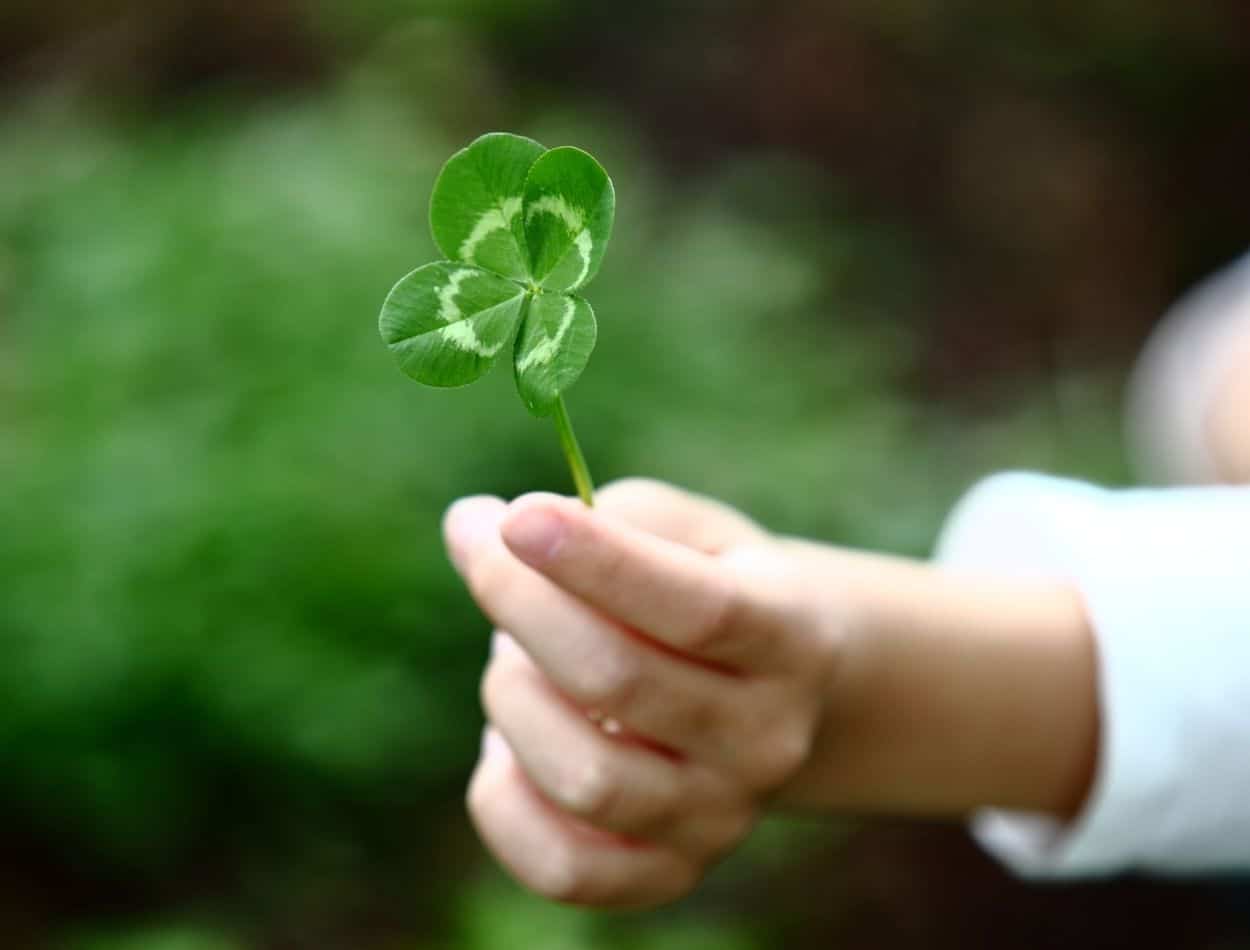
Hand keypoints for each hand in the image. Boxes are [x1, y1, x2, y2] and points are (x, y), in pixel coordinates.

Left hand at [444, 479, 844, 907]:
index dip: (599, 561)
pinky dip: (504, 800)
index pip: (698, 609)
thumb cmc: (710, 587)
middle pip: (619, 682)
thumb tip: (475, 532)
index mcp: (791, 639)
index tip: (517, 515)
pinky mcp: (671, 872)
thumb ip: (602, 519)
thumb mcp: (691, 531)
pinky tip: (506, 744)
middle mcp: (767, 740)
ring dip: (512, 696)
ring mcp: (722, 819)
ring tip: (515, 657)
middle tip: (482, 550)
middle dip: (521, 605)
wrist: (771, 695)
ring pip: (584, 777)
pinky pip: (562, 868)